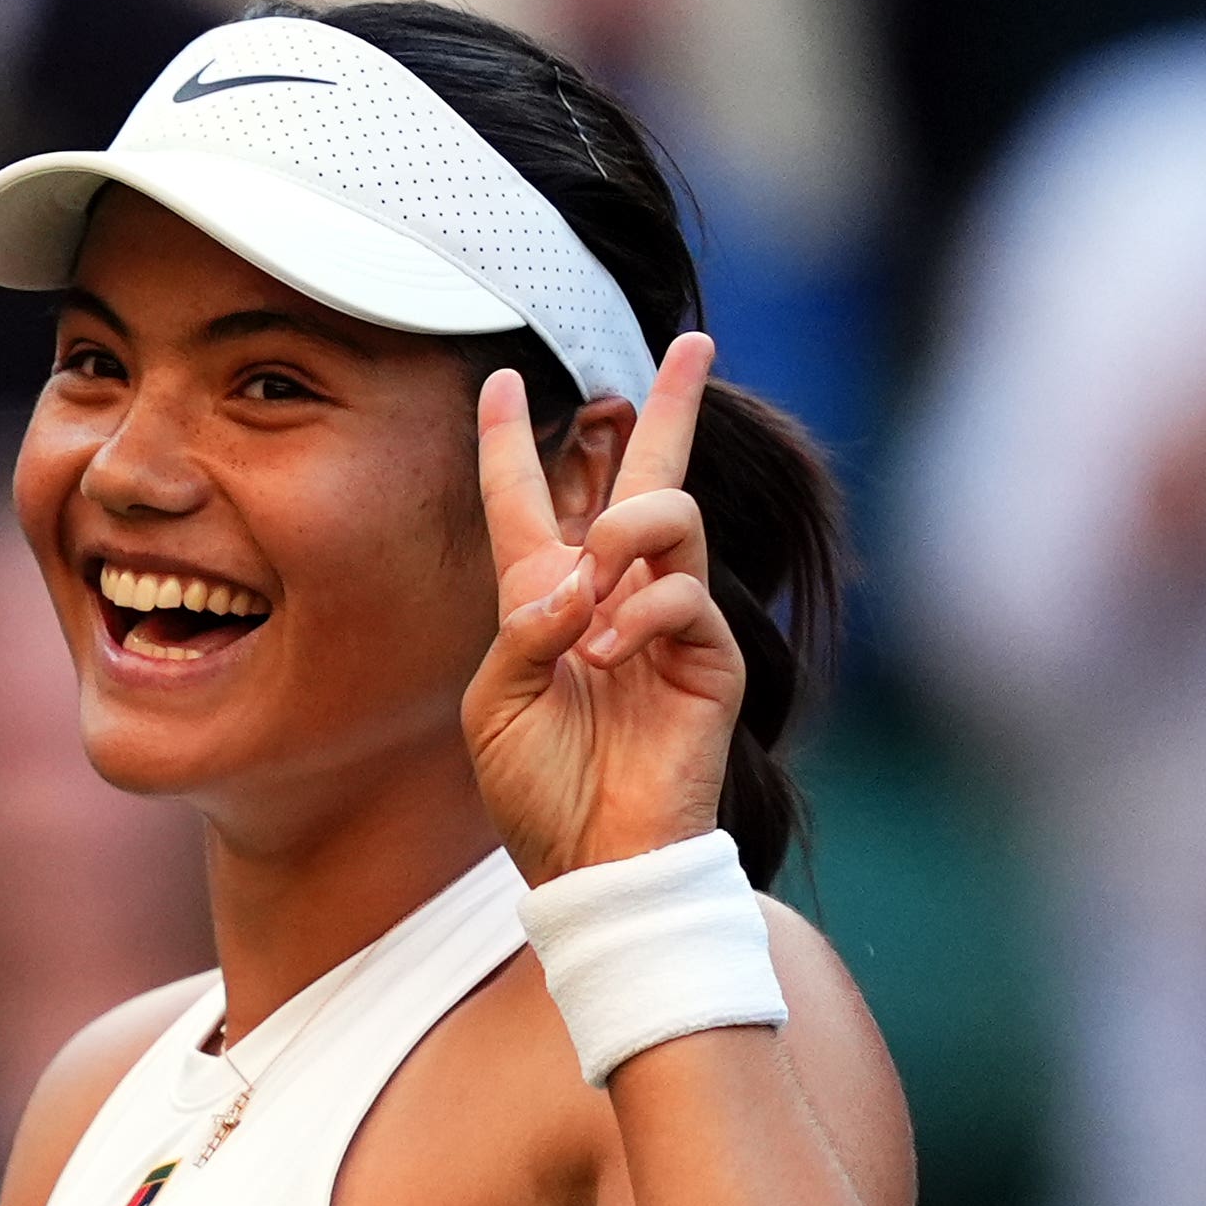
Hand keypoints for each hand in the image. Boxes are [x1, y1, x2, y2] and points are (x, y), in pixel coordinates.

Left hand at [462, 333, 746, 882]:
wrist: (592, 862)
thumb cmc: (536, 792)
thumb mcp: (495, 700)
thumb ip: (526, 623)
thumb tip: (588, 570)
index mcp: (546, 602)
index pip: (529, 501)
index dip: (508, 442)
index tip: (498, 381)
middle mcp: (613, 596)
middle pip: (643, 475)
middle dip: (667, 406)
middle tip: (691, 343)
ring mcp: (668, 622)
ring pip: (666, 513)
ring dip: (625, 531)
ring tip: (595, 589)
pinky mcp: (710, 657)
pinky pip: (682, 592)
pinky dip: (639, 614)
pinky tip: (610, 658)